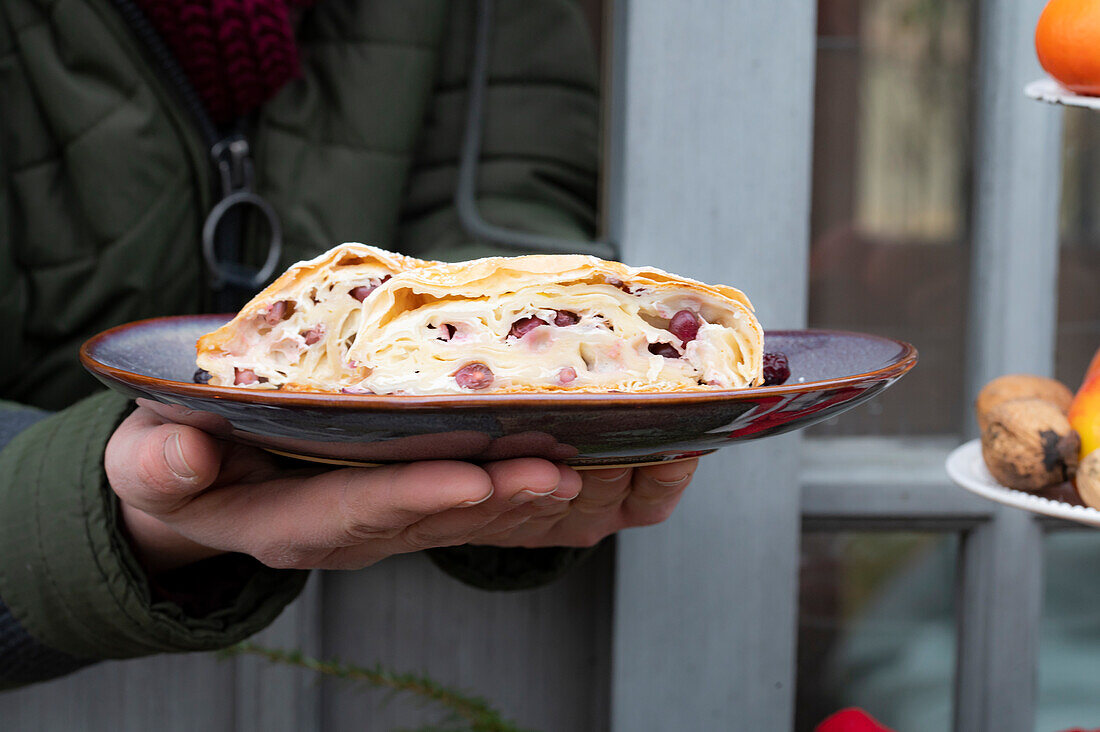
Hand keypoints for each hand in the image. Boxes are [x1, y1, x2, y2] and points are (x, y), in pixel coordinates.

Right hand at [106, 402, 696, 573]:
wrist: (210, 489)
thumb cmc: (186, 473)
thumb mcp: (154, 469)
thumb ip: (163, 466)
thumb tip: (184, 456)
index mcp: (295, 524)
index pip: (361, 514)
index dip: (415, 498)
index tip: (468, 479)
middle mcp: (361, 530)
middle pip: (441, 516)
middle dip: (503, 494)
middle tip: (564, 470)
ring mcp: (399, 520)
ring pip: (481, 514)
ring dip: (539, 491)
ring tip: (596, 464)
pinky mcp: (424, 505)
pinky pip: (493, 505)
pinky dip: (544, 487)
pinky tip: (595, 465)